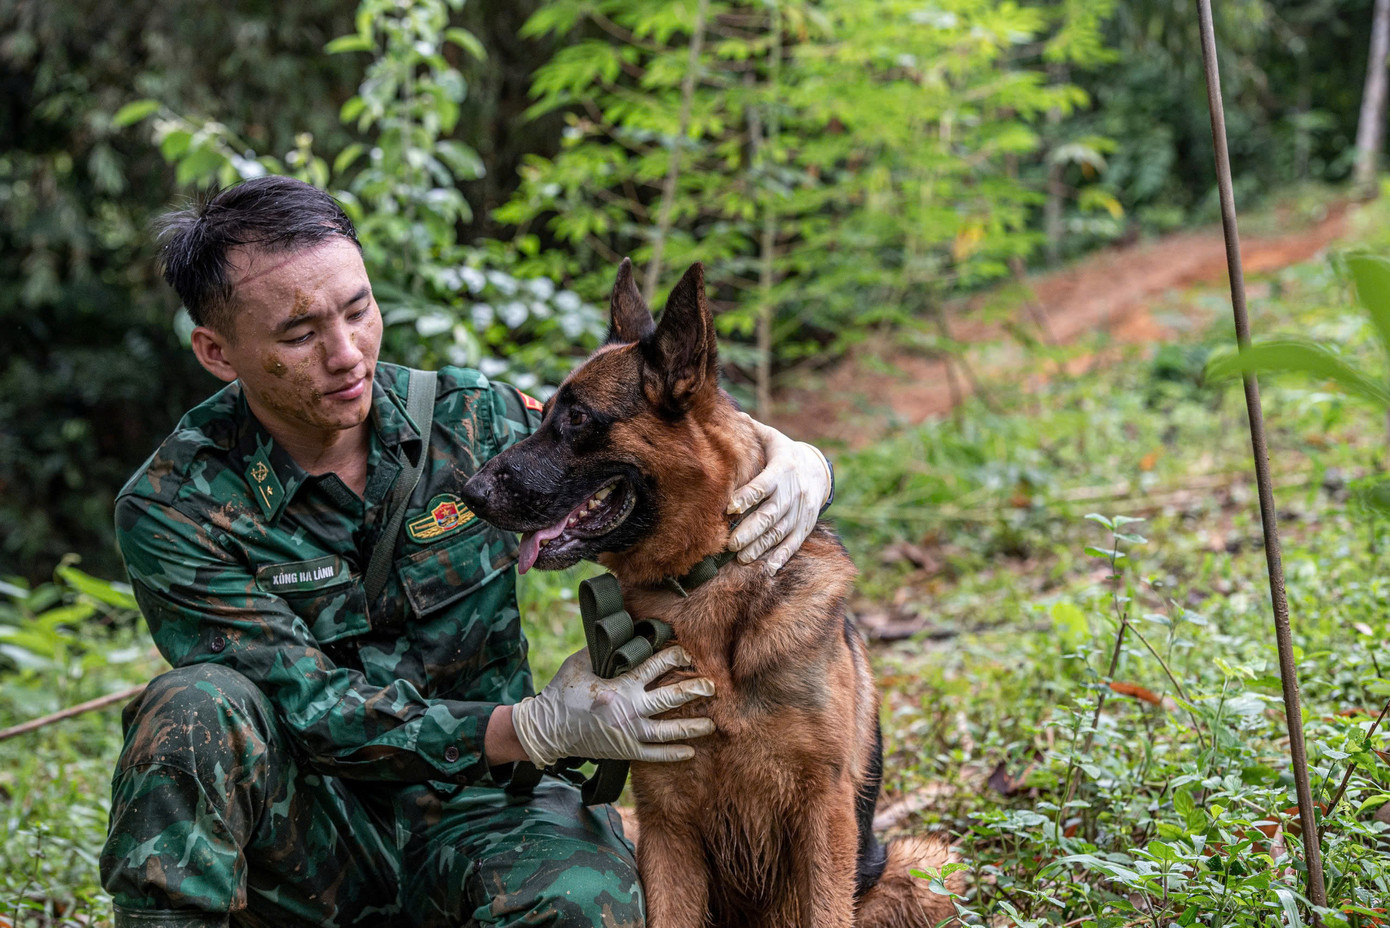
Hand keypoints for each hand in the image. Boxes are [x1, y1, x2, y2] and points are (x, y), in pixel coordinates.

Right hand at [510, 646, 714, 766]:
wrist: (547, 731)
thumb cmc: (562, 693)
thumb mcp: (579, 664)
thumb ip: (602, 651)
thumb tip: (622, 634)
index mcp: (617, 687)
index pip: (653, 667)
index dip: (673, 656)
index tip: (686, 652)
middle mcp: (627, 711)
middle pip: (669, 699)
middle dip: (693, 691)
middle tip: (712, 686)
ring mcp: (627, 734)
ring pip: (667, 732)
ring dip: (691, 727)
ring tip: (711, 724)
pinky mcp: (624, 751)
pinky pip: (654, 754)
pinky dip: (672, 754)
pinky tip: (690, 751)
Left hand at [727, 417, 831, 571]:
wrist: (818, 470)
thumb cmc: (783, 453)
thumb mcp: (771, 438)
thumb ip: (750, 431)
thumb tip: (729, 416)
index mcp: (783, 469)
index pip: (764, 484)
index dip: (748, 496)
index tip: (730, 508)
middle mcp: (793, 491)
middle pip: (771, 514)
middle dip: (751, 530)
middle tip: (730, 543)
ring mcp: (801, 511)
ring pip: (781, 532)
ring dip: (761, 546)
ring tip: (741, 557)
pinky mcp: (806, 525)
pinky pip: (794, 543)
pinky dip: (782, 557)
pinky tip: (768, 569)